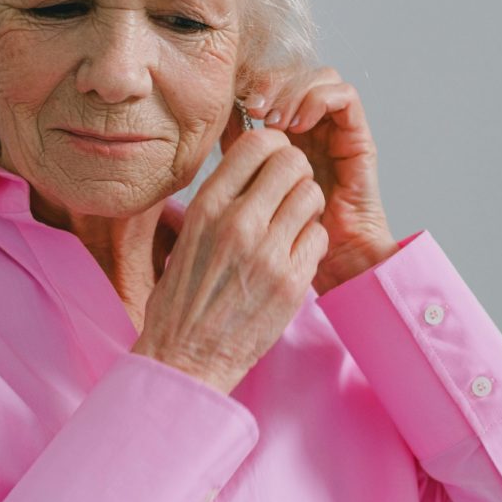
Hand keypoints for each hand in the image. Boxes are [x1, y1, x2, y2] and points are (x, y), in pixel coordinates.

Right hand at [133, 126, 327, 394]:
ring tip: (291, 225)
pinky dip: (311, 242)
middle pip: (292, 162)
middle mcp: (239, 224)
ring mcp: (269, 254)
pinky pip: (319, 237)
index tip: (273, 162)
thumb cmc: (181, 300)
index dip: (273, 146)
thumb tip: (245, 166)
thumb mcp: (186, 237)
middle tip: (288, 192)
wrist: (186, 357)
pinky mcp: (292, 284)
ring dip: (307, 205)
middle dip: (296, 172)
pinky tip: (293, 256)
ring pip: (312, 196)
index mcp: (207, 207)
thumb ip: (217, 201)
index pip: (257, 143)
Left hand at [242, 69, 397, 292]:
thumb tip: (217, 121)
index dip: (255, 85)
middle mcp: (314, 127)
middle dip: (273, 83)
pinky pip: (345, 97)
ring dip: (295, 89)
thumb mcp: (251, 188)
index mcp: (286, 134)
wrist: (331, 262)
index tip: (237, 106)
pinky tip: (298, 123)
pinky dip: (320, 98)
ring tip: (276, 119)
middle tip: (255, 107)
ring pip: (321, 77)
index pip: (273, 84)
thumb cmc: (287, 232)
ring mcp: (337, 130)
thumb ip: (238, 155)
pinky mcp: (358, 138)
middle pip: (295, 74)